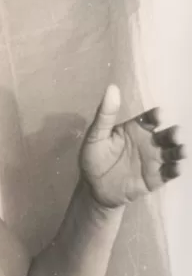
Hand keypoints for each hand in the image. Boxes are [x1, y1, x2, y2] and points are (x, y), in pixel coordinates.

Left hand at [79, 85, 185, 208]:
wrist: (94, 187)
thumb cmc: (94, 158)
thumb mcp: (96, 135)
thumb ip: (105, 114)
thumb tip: (112, 88)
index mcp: (135, 129)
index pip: (150, 119)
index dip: (156, 116)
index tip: (159, 115)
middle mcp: (149, 142)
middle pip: (166, 135)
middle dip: (173, 134)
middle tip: (175, 134)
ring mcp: (154, 160)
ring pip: (172, 153)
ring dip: (179, 151)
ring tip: (181, 150)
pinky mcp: (156, 178)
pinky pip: (169, 173)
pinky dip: (174, 170)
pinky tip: (175, 168)